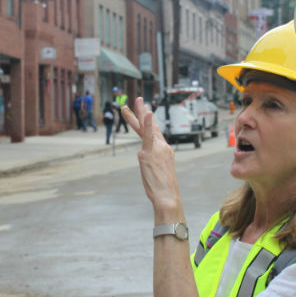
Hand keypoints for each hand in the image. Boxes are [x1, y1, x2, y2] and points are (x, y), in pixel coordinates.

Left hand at [122, 97, 182, 214]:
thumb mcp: (159, 174)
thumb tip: (148, 165)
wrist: (168, 196)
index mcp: (165, 152)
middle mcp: (162, 147)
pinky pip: (146, 135)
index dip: (150, 123)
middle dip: (144, 113)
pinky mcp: (148, 153)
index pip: (155, 135)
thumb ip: (153, 165)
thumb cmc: (164, 190)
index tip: (146, 113)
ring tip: (127, 105)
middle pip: (151, 127)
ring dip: (136, 115)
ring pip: (143, 129)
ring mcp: (155, 149)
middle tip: (140, 100)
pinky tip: (146, 112)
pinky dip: (146, 123)